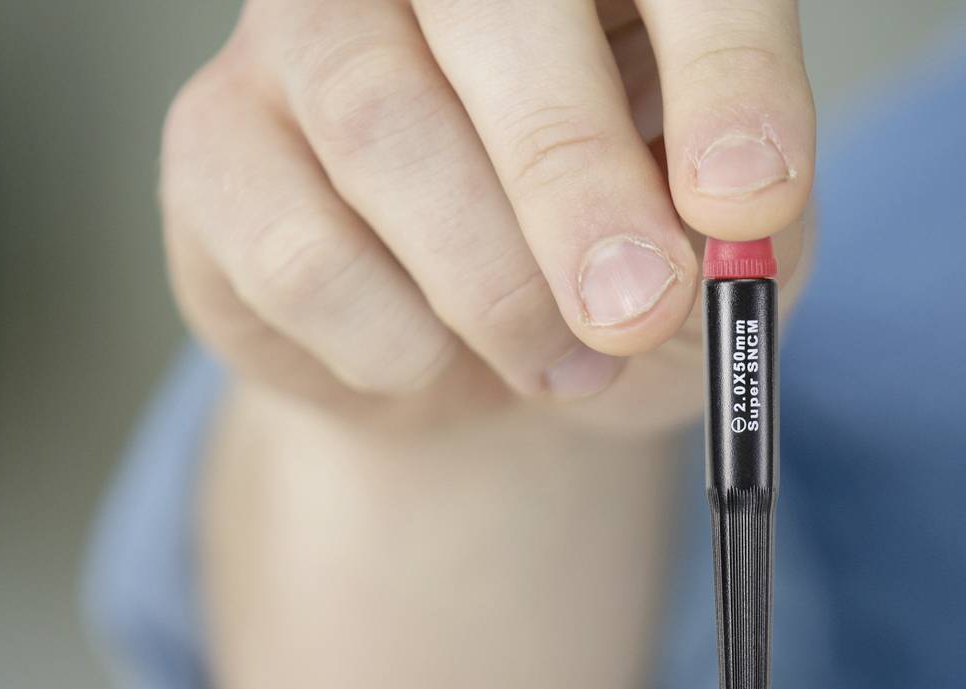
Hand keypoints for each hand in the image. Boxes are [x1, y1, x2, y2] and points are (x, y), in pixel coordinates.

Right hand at [161, 0, 812, 434]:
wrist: (492, 374)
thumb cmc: (626, 266)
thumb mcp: (726, 249)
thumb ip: (750, 221)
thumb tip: (729, 216)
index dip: (723, 70)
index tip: (748, 199)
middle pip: (491, 5)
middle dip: (575, 176)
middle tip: (635, 306)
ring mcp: (308, 26)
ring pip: (381, 125)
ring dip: (493, 287)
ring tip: (565, 363)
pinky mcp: (215, 136)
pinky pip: (301, 249)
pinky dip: (397, 343)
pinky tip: (435, 355)